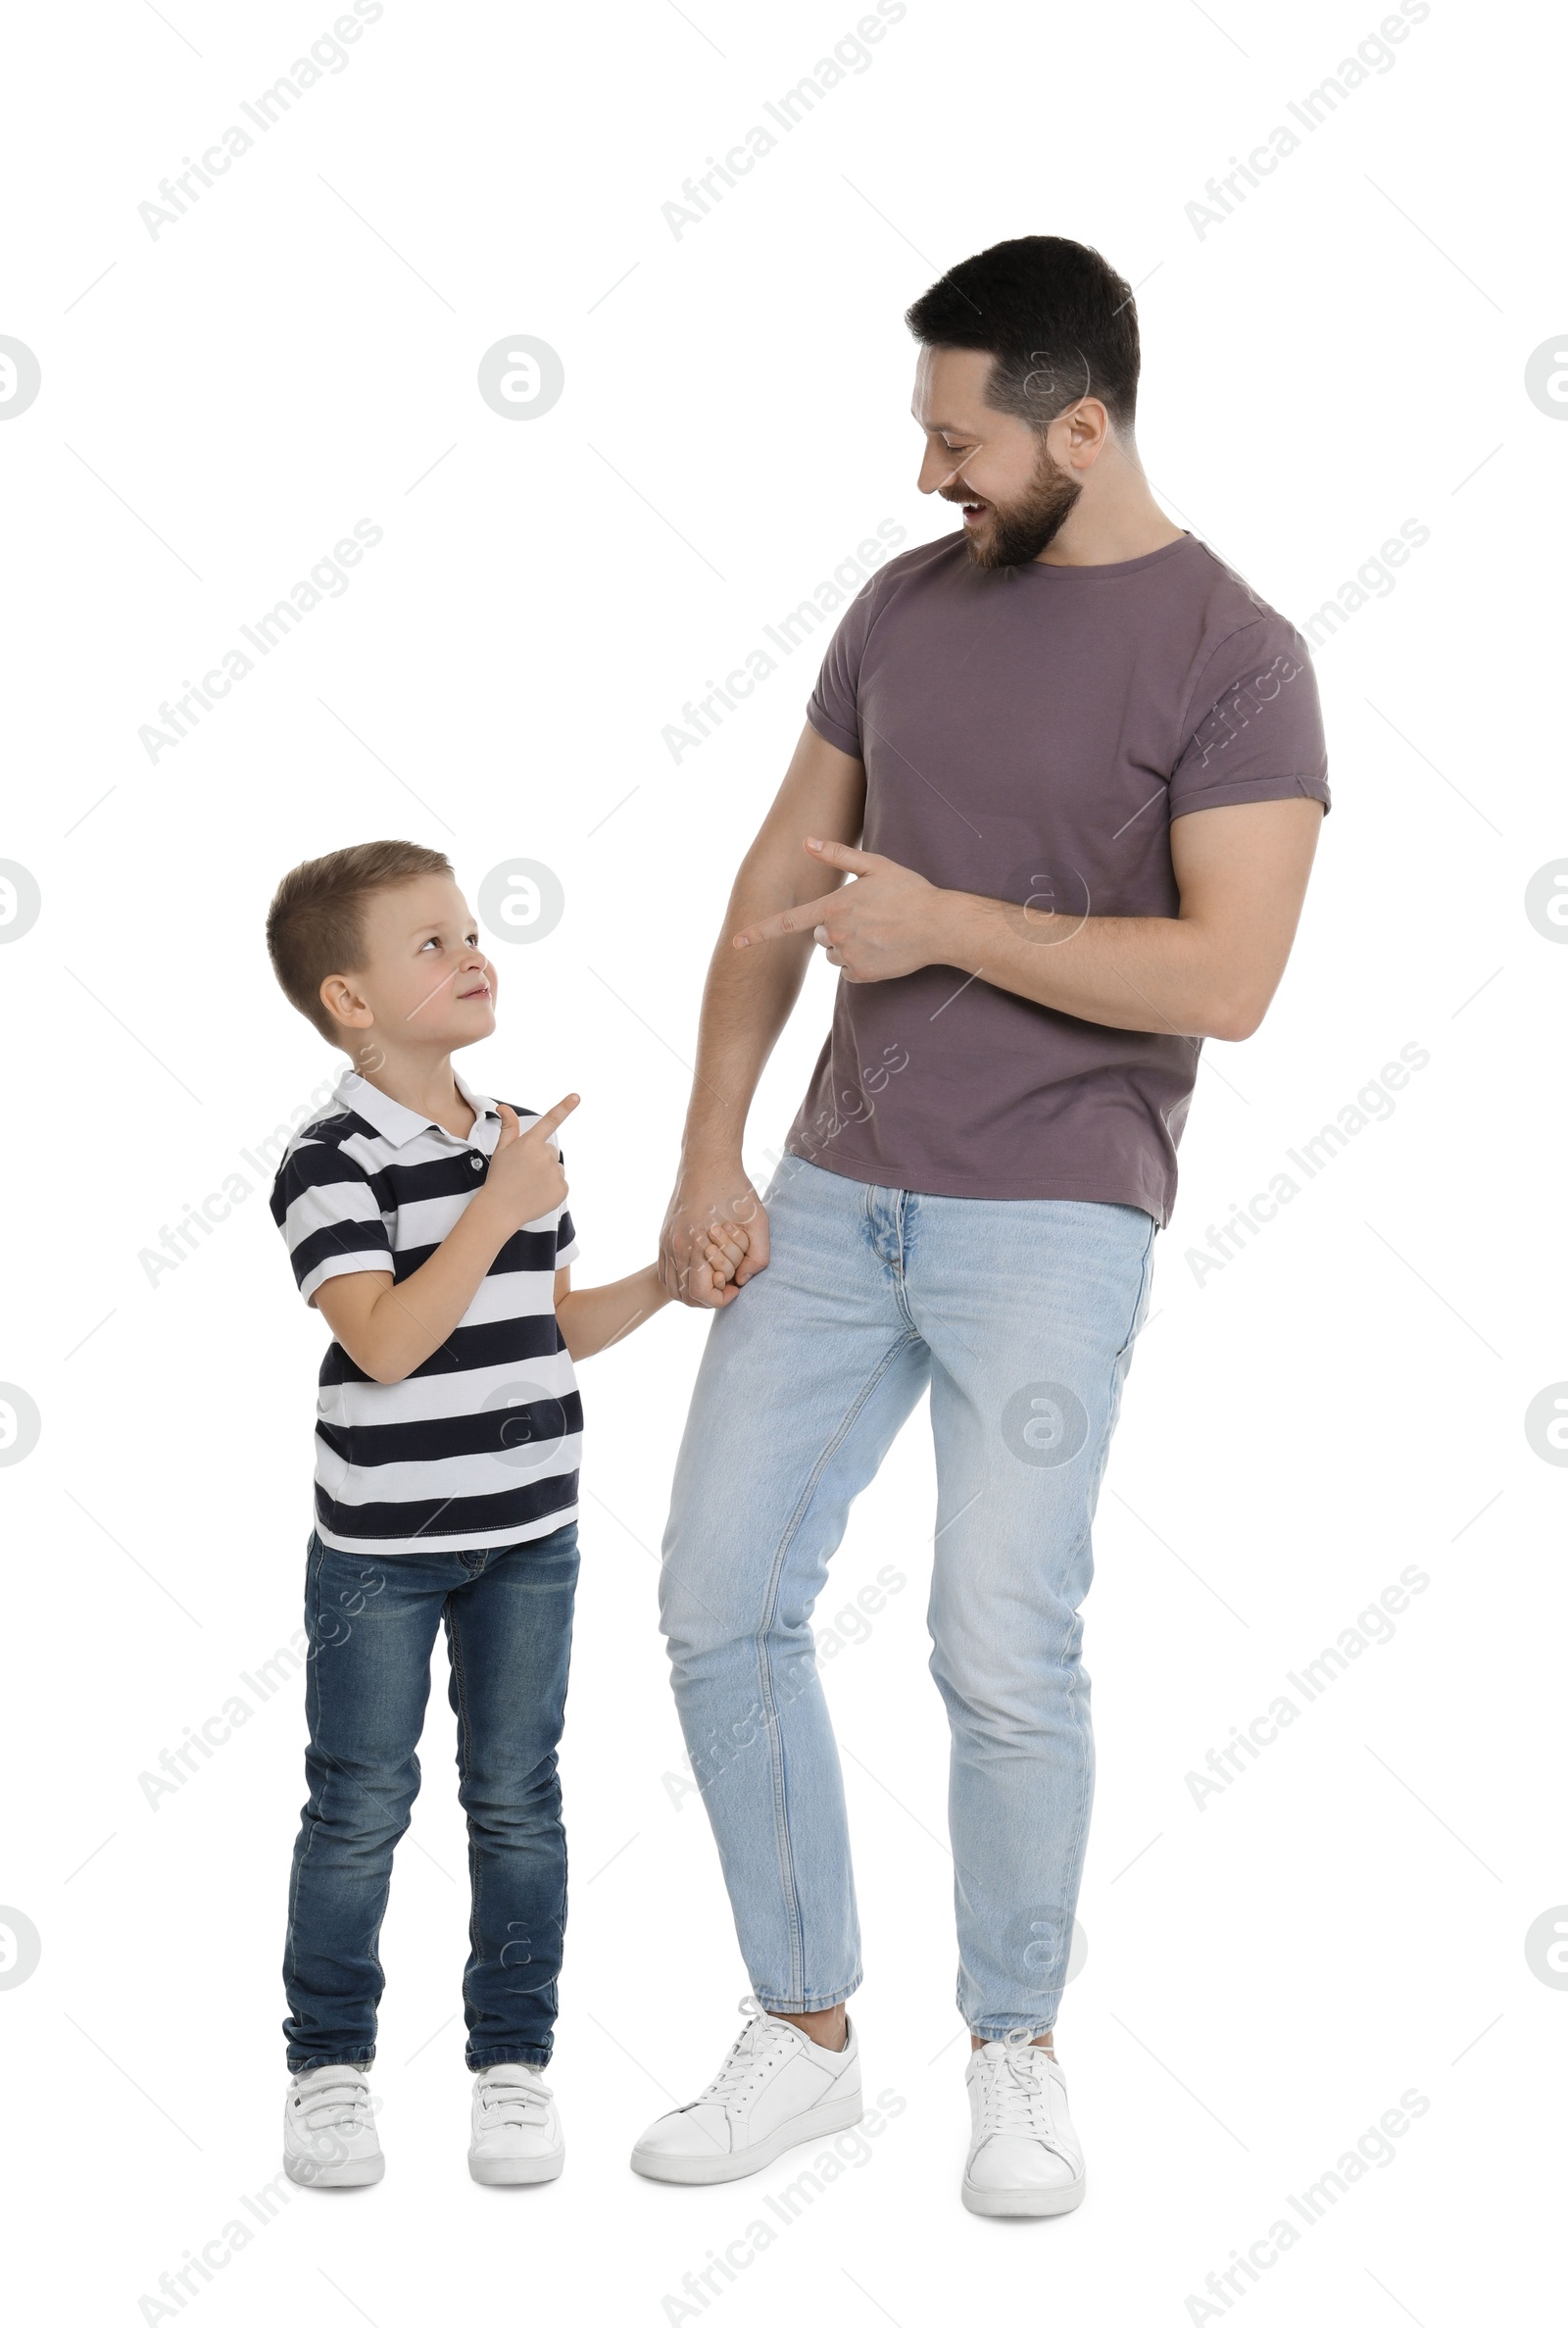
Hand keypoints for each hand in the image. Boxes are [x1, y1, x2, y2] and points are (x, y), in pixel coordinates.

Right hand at [479, 1096, 577, 1232]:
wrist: (501, 1209)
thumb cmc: (499, 1178)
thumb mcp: (501, 1149)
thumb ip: (508, 1127)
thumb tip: (504, 1107)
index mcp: (530, 1144)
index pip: (550, 1121)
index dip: (565, 1107)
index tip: (577, 1096)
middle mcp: (545, 1156)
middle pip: (550, 1150)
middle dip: (540, 1157)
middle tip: (524, 1171)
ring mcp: (555, 1173)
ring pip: (556, 1167)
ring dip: (546, 1173)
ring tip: (529, 1184)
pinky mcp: (562, 1189)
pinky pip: (560, 1183)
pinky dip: (551, 1187)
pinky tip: (537, 1193)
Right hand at [659, 1161, 768, 1307]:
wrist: (707, 1160)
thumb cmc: (735, 1189)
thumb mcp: (758, 1221)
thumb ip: (758, 1257)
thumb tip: (743, 1281)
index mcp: (696, 1244)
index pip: (700, 1293)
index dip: (720, 1299)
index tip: (736, 1287)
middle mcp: (675, 1246)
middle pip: (684, 1296)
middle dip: (708, 1298)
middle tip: (727, 1284)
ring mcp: (666, 1240)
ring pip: (671, 1286)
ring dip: (692, 1292)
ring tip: (714, 1279)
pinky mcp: (664, 1235)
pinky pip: (665, 1271)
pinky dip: (680, 1279)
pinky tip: (701, 1270)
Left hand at [732, 837, 953, 982]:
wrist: (938, 926)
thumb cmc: (909, 891)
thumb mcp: (875, 865)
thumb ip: (836, 855)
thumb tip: (806, 841)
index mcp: (834, 907)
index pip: (789, 922)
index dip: (760, 932)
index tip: (738, 942)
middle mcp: (837, 934)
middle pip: (818, 935)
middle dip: (833, 927)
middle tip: (865, 917)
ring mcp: (849, 956)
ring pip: (832, 953)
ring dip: (845, 945)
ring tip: (876, 932)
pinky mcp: (862, 974)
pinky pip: (847, 971)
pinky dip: (859, 963)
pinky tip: (880, 949)